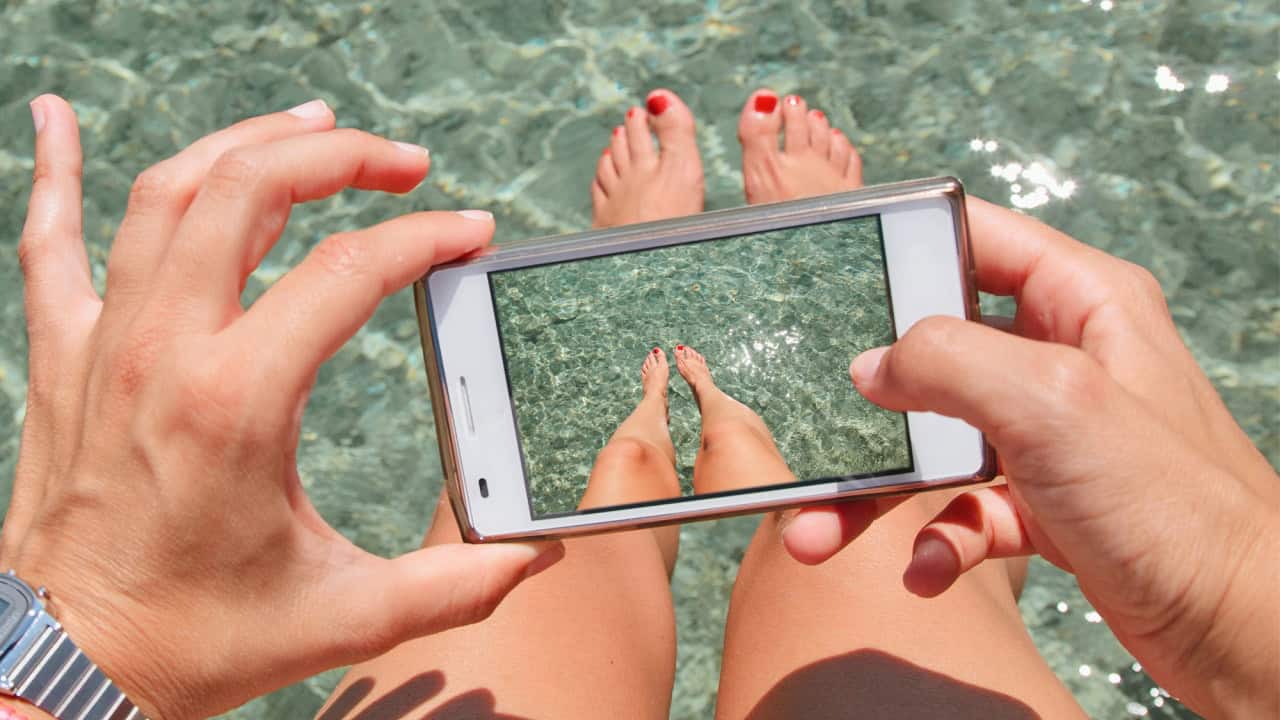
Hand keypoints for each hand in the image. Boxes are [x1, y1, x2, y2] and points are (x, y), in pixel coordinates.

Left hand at [2, 96, 561, 718]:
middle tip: (402, 161)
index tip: (469, 231)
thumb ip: (453, 585)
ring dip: (243, 142)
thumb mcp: (344, 617)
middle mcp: (164, 351)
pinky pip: (49, 239)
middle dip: (339, 156)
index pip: (347, 272)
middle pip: (249, 190)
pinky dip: (52, 168)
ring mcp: (103, 343)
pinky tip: (53, 112)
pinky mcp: (62, 357)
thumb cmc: (200, 640)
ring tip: (309, 124)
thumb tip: (537, 558)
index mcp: (238, 402)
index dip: (424, 238)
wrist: (67, 667)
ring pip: (166, 192)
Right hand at [782, 197, 1278, 717]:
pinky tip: (925, 570)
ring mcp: (1055, 434)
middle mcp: (1068, 359)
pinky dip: (937, 538)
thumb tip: (872, 365)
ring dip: (878, 488)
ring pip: (939, 441)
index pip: (981, 237)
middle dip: (870, 397)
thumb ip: (949, 361)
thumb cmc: (1177, 508)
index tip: (836, 270)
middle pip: (940, 350)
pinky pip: (967, 508)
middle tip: (811, 416)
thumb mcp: (1053, 403)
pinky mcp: (1049, 503)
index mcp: (1085, 301)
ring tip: (819, 532)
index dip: (909, 244)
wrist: (1242, 631)